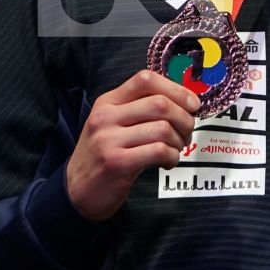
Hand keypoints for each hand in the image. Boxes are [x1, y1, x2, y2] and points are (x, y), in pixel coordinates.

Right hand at [66, 70, 200, 221]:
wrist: (76, 190)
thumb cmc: (103, 155)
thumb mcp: (113, 124)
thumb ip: (140, 109)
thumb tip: (184, 101)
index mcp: (108, 102)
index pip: (145, 79)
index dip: (176, 89)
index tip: (192, 104)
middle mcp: (106, 117)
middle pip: (160, 103)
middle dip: (184, 118)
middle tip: (186, 132)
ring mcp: (109, 140)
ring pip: (163, 128)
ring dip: (179, 141)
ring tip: (175, 149)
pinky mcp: (117, 163)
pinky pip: (159, 151)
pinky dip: (172, 156)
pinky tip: (168, 162)